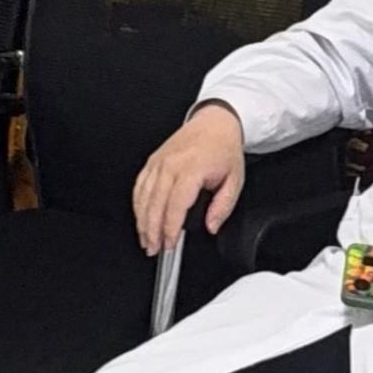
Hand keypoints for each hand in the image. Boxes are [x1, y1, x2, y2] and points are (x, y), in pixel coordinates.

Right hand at [125, 102, 250, 258]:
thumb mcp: (235, 180)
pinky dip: (137, 205)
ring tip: (146, 240)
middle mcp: (171, 165)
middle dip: (152, 231)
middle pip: (154, 204)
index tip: (170, 244)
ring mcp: (159, 162)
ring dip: (142, 221)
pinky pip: (139, 186)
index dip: (170, 228)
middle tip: (154, 249)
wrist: (214, 123)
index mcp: (191, 169)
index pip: (175, 205)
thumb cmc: (224, 149)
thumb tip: (211, 226)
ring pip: (142, 197)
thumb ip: (223, 207)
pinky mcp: (153, 161)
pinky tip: (141, 218)